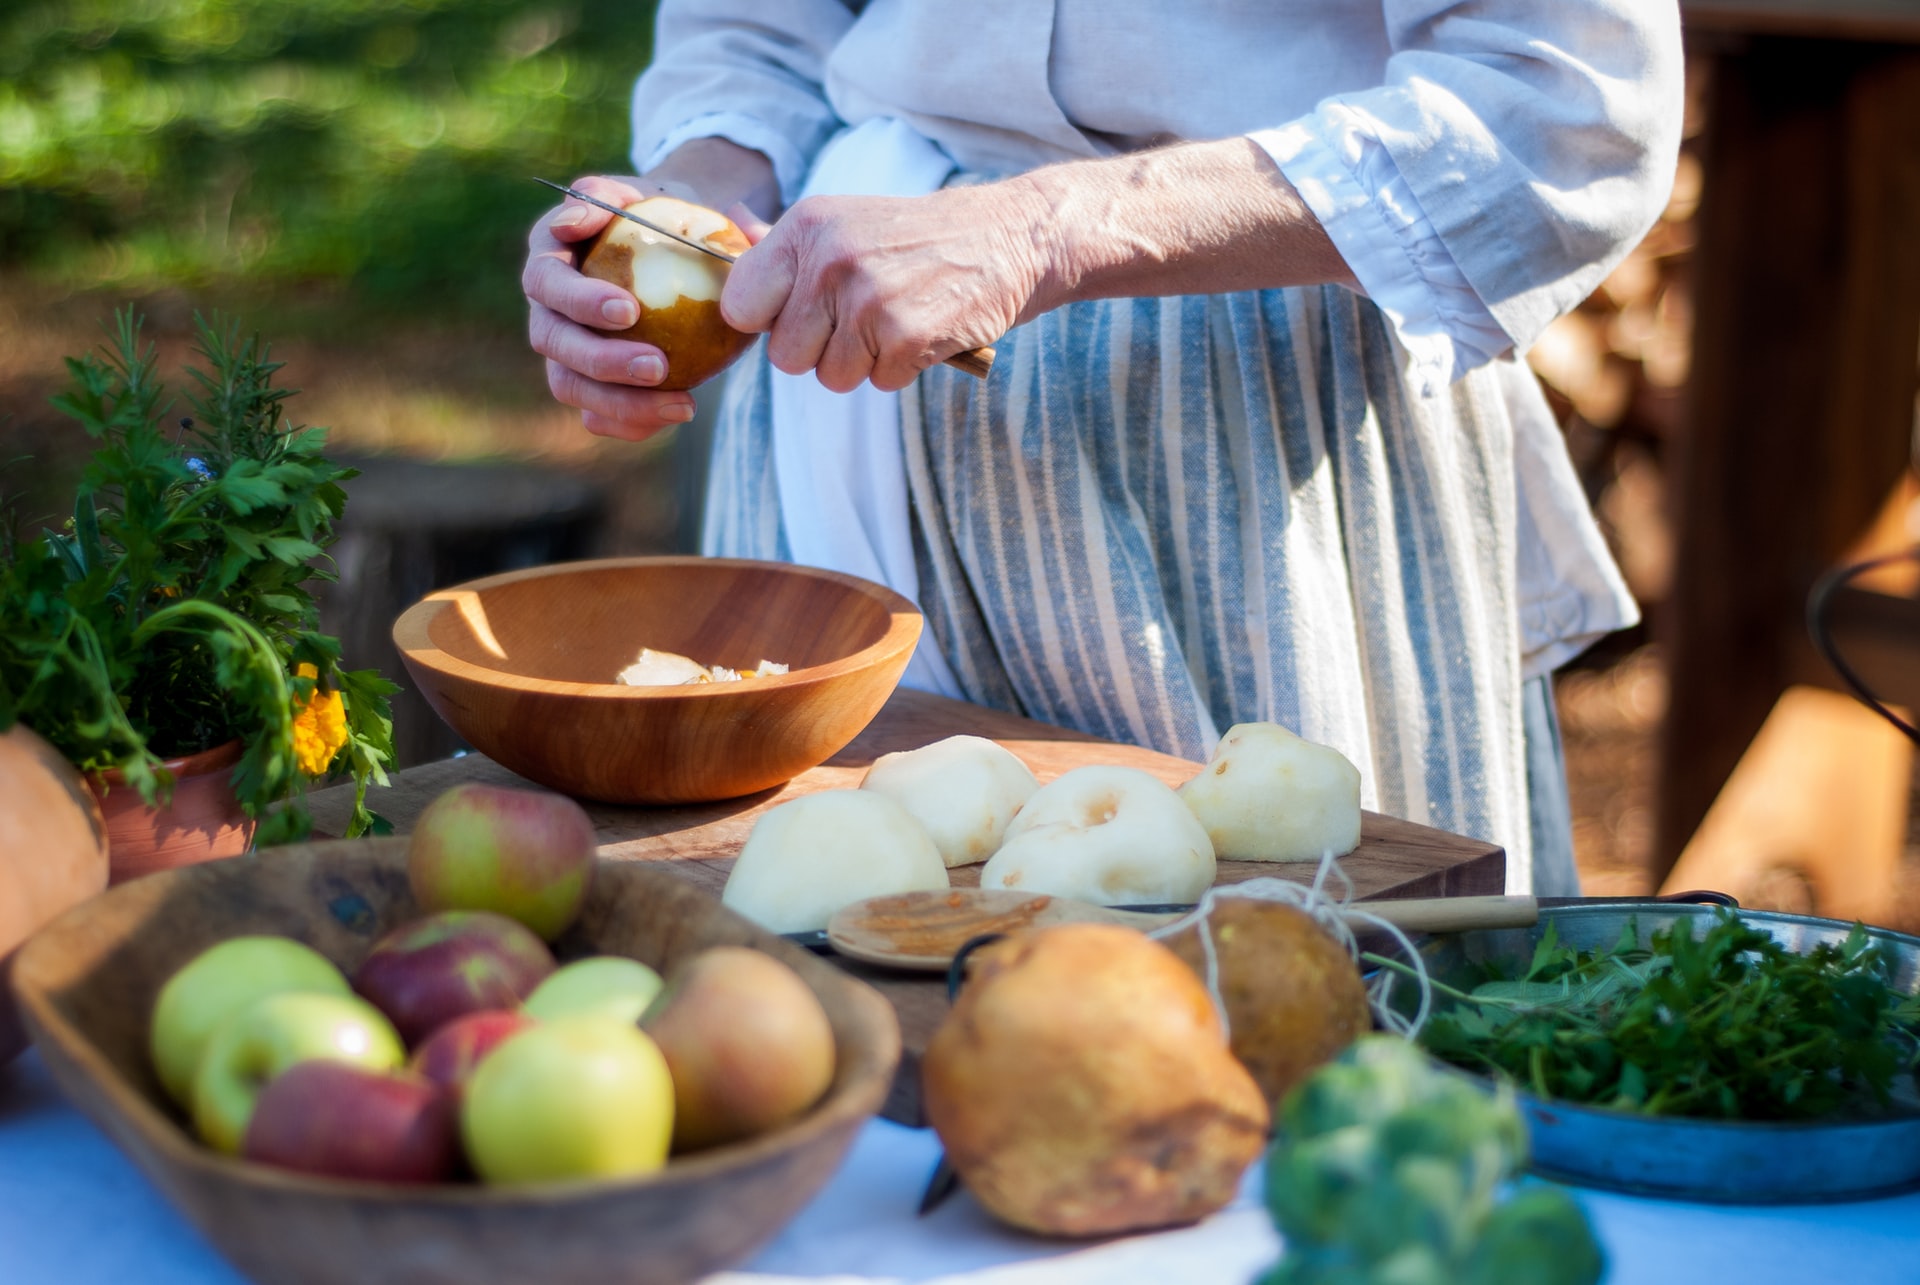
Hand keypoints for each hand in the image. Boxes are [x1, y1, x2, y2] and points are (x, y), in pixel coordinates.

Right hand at [524, 140, 780, 441]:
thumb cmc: (665, 216)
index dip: (579, 300)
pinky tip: (676, 413)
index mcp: (550, 255)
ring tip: (681, 404)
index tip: (629, 310)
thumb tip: (573, 217)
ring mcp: (563, 348)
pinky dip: (631, 422)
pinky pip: (597, 414)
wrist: (683, 248)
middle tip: (657, 366)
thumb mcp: (651, 192)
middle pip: (551, 340)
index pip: (546, 280)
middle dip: (600, 359)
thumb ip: (613, 195)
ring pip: (569, 384)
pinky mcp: (588, 382)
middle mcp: (547, 305)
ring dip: (619, 401)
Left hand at [720, 182, 1050, 392]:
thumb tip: (726, 238)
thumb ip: (785, 246)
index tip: (798, 315)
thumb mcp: (846, 221)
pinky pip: (879, 383)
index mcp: (806, 227)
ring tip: (894, 321)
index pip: (740, 306)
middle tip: (859, 321)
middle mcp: (831, 260)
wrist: (1006, 238)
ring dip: (864, 363)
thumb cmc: (917, 238)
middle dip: (820, 351)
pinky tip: (922, 330)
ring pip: (831, 377)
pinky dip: (902, 368)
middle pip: (785, 357)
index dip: (769, 322)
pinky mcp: (907, 336)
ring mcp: (869, 300)